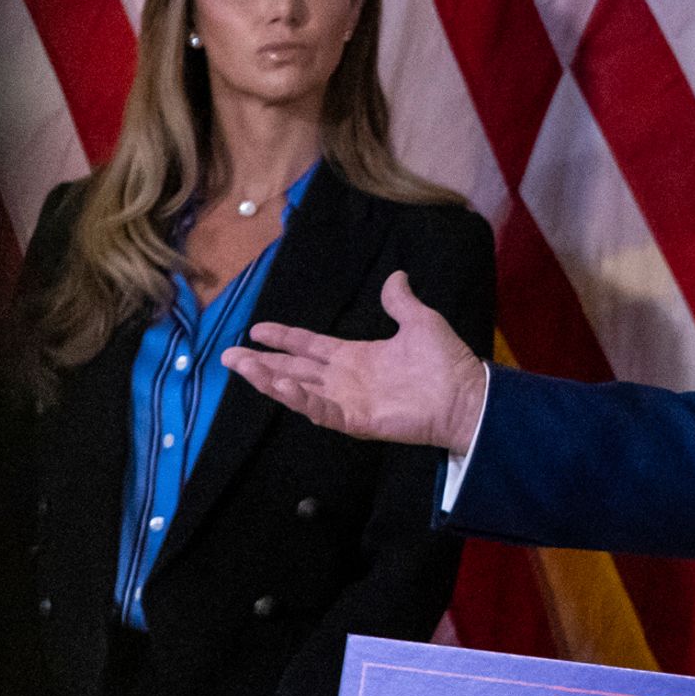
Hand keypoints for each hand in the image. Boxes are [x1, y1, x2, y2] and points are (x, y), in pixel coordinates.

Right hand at [223, 271, 486, 452]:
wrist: (466, 395)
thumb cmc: (445, 362)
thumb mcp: (421, 322)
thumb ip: (401, 302)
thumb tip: (396, 275)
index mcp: (356, 356)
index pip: (310, 346)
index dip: (285, 338)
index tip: (257, 329)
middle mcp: (345, 379)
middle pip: (294, 369)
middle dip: (261, 363)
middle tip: (227, 356)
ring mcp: (348, 401)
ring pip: (298, 390)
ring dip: (269, 380)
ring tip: (242, 368)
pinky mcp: (356, 420)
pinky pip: (321, 410)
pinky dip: (300, 399)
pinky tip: (281, 385)